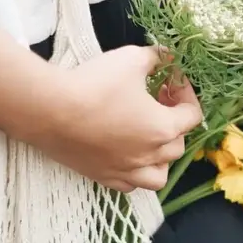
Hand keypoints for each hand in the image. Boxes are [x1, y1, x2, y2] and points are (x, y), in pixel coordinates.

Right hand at [36, 46, 201, 190]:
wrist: (50, 110)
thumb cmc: (93, 84)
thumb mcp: (130, 59)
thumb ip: (154, 58)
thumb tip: (165, 57)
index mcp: (163, 128)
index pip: (192, 116)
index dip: (187, 94)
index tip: (172, 81)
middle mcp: (150, 156)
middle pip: (177, 145)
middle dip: (174, 122)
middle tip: (159, 103)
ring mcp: (128, 171)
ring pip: (159, 175)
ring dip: (161, 159)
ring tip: (150, 141)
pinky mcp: (105, 177)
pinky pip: (131, 185)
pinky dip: (135, 174)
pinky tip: (127, 157)